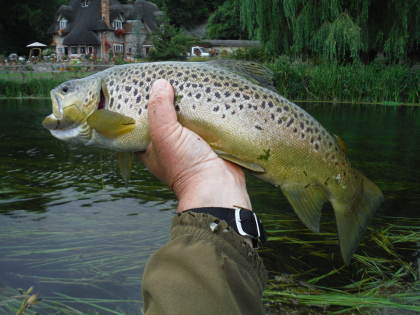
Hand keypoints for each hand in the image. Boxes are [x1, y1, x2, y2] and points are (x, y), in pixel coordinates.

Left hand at [137, 79, 251, 211]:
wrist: (219, 186)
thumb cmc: (185, 166)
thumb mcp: (165, 135)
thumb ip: (159, 109)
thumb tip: (159, 83)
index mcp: (150, 147)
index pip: (140, 121)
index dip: (140, 104)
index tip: (144, 85)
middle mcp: (168, 144)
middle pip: (164, 116)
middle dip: (168, 100)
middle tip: (169, 78)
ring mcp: (190, 143)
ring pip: (186, 117)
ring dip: (188, 103)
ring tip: (188, 81)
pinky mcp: (209, 141)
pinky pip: (205, 121)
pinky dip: (205, 110)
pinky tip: (206, 94)